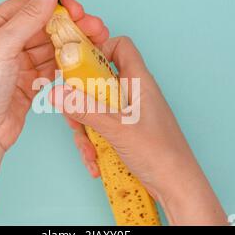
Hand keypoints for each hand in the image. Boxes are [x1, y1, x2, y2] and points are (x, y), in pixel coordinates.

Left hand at [0, 0, 110, 224]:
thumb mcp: (1, 46)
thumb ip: (28, 16)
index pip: (27, 5)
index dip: (53, 3)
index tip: (76, 9)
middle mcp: (4, 43)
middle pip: (43, 26)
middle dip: (68, 25)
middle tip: (92, 27)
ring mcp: (17, 64)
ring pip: (50, 47)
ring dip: (71, 45)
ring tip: (93, 44)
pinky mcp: (29, 83)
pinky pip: (51, 67)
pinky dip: (65, 64)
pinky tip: (79, 63)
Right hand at [50, 37, 227, 224]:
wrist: (178, 188)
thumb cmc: (160, 155)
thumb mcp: (118, 129)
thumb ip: (86, 109)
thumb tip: (57, 92)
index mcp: (139, 82)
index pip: (120, 47)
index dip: (98, 50)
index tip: (76, 68)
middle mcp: (133, 94)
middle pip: (98, 81)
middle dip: (81, 102)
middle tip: (74, 120)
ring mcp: (128, 115)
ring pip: (95, 109)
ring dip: (85, 131)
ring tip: (89, 153)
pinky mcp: (125, 133)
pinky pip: (101, 129)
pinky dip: (94, 145)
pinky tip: (95, 163)